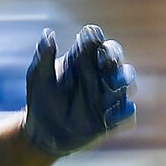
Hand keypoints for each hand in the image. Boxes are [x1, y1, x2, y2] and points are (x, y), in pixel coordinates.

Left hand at [22, 25, 137, 158]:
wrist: (42, 132)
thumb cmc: (40, 99)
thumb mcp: (38, 77)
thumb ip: (44, 57)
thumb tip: (48, 33)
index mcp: (84, 59)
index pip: (94, 42)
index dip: (94, 38)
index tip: (88, 37)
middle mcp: (100, 73)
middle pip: (114, 57)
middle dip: (113, 55)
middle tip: (107, 59)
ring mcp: (109, 94)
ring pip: (126, 80)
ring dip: (124, 78)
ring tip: (114, 83)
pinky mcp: (114, 118)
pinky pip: (127, 113)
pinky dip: (125, 112)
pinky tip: (115, 114)